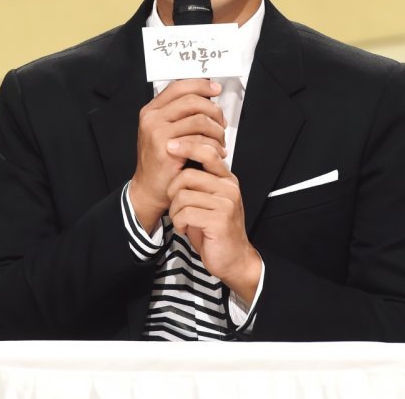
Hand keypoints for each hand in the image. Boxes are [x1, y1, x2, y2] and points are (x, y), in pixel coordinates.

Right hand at [129, 79, 226, 232]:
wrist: (148, 190)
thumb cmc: (160, 161)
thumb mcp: (164, 131)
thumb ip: (180, 114)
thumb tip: (208, 98)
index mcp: (151, 110)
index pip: (179, 87)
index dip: (200, 85)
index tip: (216, 89)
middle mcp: (152, 118)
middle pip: (192, 101)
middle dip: (214, 111)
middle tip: (222, 123)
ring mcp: (157, 132)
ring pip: (199, 120)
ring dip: (217, 131)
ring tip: (220, 142)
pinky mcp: (167, 149)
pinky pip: (200, 140)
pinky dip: (214, 146)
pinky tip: (217, 153)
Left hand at [167, 142, 261, 304]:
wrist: (234, 260)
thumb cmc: (216, 229)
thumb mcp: (209, 200)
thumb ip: (201, 181)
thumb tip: (180, 158)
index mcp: (227, 179)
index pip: (207, 152)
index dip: (187, 146)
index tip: (170, 146)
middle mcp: (229, 187)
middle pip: (187, 175)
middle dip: (173, 192)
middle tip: (176, 206)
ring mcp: (225, 202)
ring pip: (183, 195)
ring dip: (176, 211)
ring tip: (183, 220)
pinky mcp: (219, 219)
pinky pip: (185, 213)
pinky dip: (179, 223)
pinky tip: (186, 229)